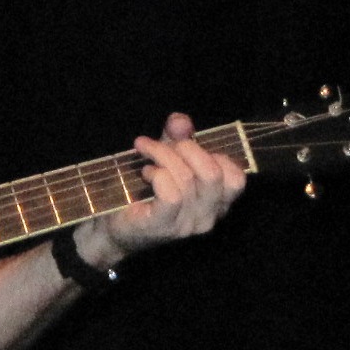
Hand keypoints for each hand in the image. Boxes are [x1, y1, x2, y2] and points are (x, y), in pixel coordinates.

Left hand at [95, 112, 245, 261]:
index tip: (185, 146)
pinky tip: (146, 175)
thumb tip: (180, 121)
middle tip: (160, 146)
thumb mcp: (166, 159)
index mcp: (217, 203)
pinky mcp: (163, 225)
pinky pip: (172, 194)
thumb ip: (176, 138)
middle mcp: (208, 217)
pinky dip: (158, 175)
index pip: (236, 177)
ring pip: (187, 179)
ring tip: (145, 161)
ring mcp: (187, 225)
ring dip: (162, 157)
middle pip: (212, 173)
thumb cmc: (144, 193)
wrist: (113, 228)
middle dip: (185, 149)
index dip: (213, 153)